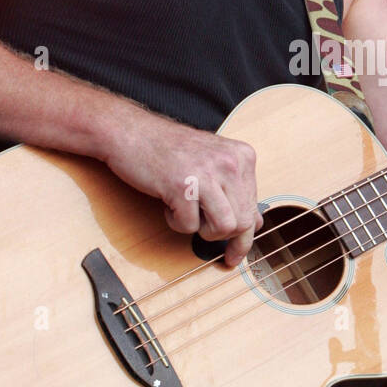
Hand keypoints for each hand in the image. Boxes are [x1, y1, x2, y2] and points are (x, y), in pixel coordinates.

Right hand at [103, 112, 262, 266]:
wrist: (131, 132)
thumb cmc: (170, 151)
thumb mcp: (212, 164)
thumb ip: (236, 192)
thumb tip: (255, 225)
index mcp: (242, 156)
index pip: (253, 208)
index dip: (244, 237)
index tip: (236, 255)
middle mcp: (230, 162)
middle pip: (243, 223)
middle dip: (220, 234)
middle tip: (201, 229)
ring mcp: (207, 173)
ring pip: (224, 228)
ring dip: (201, 230)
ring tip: (186, 211)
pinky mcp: (182, 186)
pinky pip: (190, 226)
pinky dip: (176, 222)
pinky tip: (168, 202)